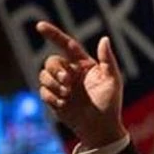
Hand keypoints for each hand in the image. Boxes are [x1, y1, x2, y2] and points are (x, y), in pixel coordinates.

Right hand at [36, 21, 126, 148]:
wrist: (100, 127)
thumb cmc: (110, 103)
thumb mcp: (113, 80)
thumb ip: (107, 60)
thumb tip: (104, 39)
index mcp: (83, 65)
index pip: (66, 45)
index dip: (53, 34)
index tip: (40, 26)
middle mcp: (70, 72)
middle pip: (51, 61)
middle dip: (56, 69)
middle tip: (68, 81)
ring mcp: (61, 85)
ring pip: (44, 75)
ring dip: (54, 84)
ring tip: (68, 94)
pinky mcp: (53, 98)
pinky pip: (42, 91)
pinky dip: (52, 96)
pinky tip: (64, 103)